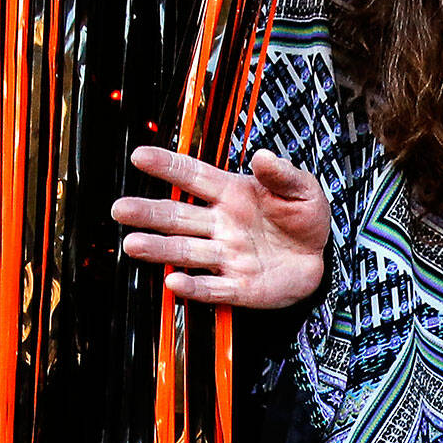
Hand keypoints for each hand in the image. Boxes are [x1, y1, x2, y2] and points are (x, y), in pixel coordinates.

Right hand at [111, 146, 329, 308]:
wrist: (321, 256)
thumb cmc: (305, 217)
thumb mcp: (302, 188)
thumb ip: (282, 173)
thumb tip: (263, 155)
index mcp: (234, 194)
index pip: (196, 177)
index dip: (169, 166)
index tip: (140, 156)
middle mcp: (222, 225)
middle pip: (179, 217)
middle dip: (150, 212)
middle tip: (121, 208)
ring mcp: (228, 256)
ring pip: (187, 252)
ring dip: (160, 249)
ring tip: (133, 244)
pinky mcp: (239, 286)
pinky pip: (213, 287)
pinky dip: (194, 286)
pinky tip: (174, 282)